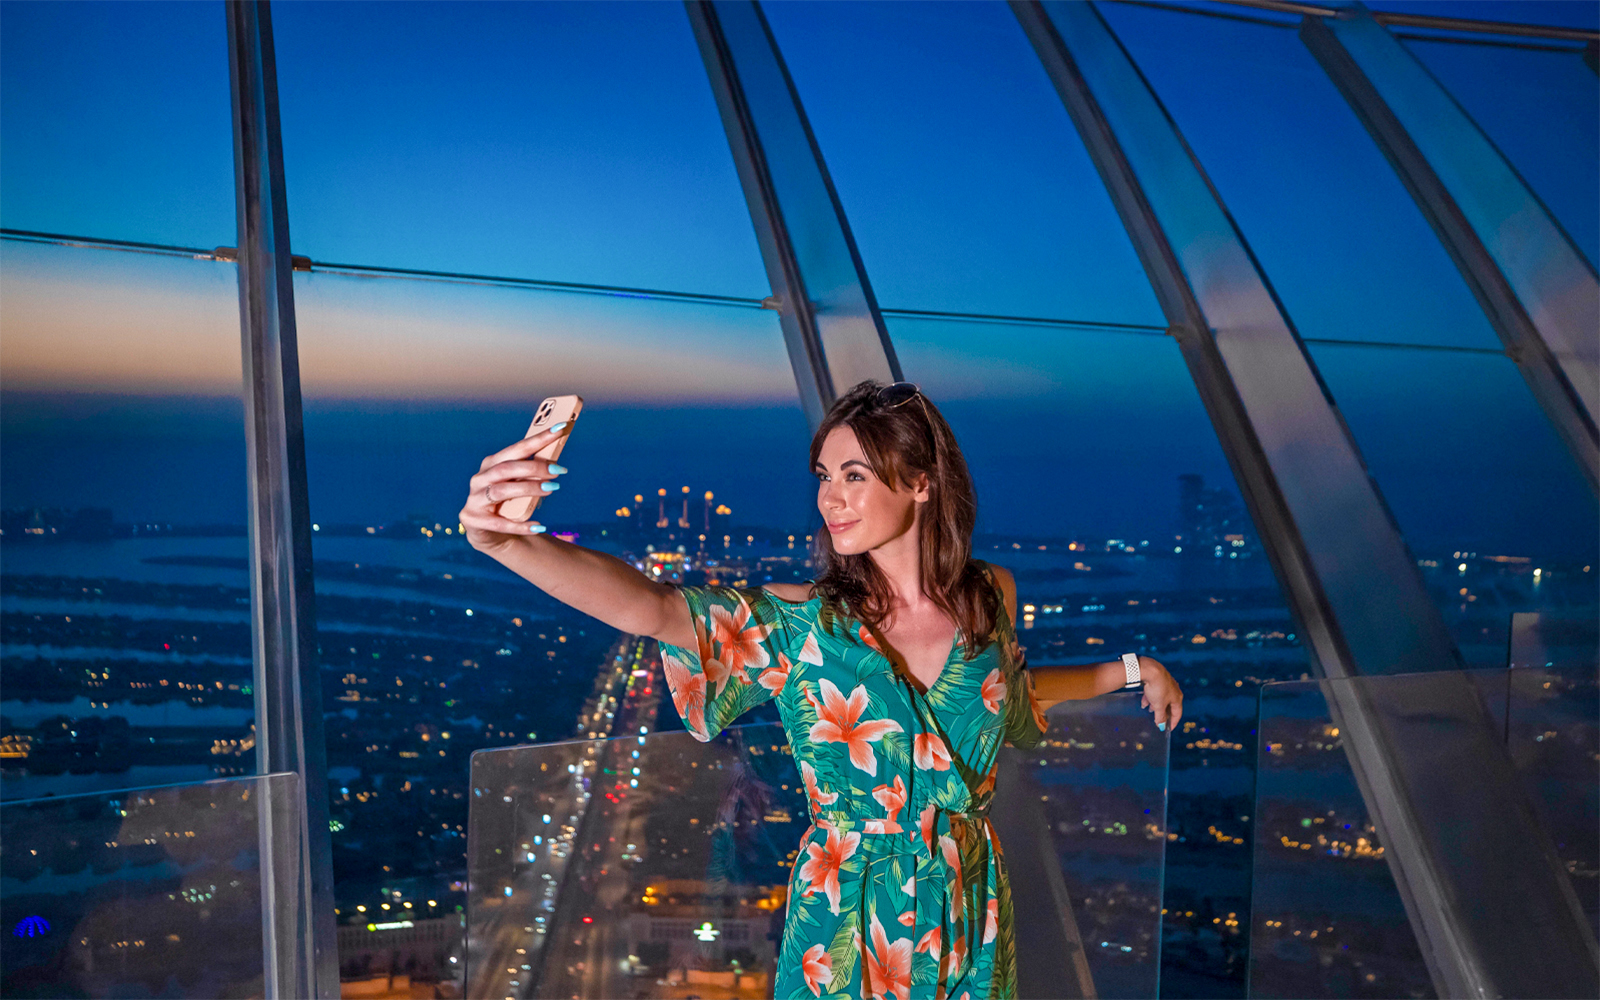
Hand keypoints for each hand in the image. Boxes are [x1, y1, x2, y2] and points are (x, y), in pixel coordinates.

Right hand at [458, 425, 568, 554]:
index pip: (517, 448)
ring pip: (502, 491)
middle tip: (558, 470)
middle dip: (534, 467)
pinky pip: (500, 523)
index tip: (560, 429)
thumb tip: (557, 463)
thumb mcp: (520, 486)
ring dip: (529, 489)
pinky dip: (520, 525)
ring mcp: (474, 499)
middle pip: (507, 468)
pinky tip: (538, 526)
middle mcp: (479, 478)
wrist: (490, 534)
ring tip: (551, 489)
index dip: (538, 439)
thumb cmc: (509, 504)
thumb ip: (531, 474)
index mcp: (492, 464)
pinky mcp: (473, 520)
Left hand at [1138, 657, 1182, 731]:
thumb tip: (1162, 726)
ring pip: (1161, 698)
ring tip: (1149, 710)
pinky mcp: (1157, 679)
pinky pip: (1155, 691)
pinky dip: (1150, 698)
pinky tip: (1143, 702)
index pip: (1178, 713)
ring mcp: (1166, 684)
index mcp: (1177, 697)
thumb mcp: (1158, 706)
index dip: (1173, 722)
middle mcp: (1174, 690)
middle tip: (1157, 720)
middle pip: (1169, 705)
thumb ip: (1160, 717)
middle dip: (1162, 713)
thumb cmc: (1157, 688)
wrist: (1149, 670)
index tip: (1168, 729)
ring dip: (1155, 705)